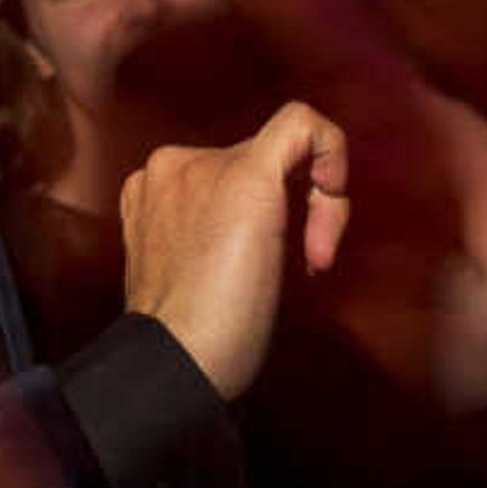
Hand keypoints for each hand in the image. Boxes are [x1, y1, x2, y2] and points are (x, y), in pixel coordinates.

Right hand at [119, 101, 348, 401]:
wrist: (175, 361)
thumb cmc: (192, 339)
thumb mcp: (195, 270)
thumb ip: (213, 233)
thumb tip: (269, 227)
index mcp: (154, 189)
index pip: (226, 173)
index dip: (267, 211)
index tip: (273, 262)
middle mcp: (171, 166)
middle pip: (260, 160)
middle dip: (295, 210)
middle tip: (306, 266)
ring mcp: (204, 167)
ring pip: (286, 153)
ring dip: (313, 207)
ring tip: (310, 263)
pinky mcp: (247, 176)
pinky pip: (304, 126)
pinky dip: (333, 153)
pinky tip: (332, 204)